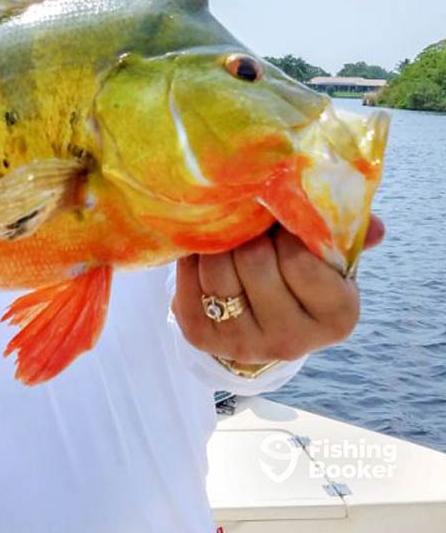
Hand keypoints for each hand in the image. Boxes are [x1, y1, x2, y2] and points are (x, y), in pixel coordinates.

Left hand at [172, 215, 384, 363]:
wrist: (261, 318)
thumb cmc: (301, 278)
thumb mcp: (330, 258)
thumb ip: (344, 236)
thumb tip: (376, 226)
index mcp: (336, 317)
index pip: (300, 261)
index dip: (285, 231)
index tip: (281, 220)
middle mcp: (291, 340)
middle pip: (254, 261)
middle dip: (249, 232)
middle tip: (248, 218)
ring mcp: (243, 344)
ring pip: (217, 270)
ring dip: (218, 241)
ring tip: (227, 231)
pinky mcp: (201, 338)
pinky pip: (187, 283)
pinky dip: (192, 258)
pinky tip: (204, 249)